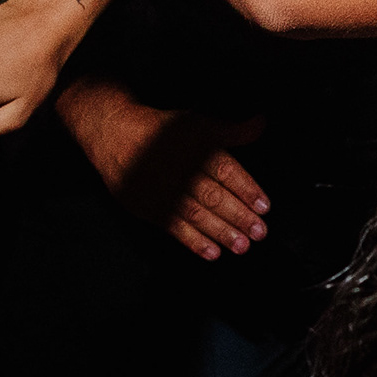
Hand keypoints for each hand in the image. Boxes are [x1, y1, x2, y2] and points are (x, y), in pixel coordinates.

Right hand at [56, 80, 269, 259]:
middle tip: (259, 232)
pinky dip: (193, 242)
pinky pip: (172, 228)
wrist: (113, 134)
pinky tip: (212, 253)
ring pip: (194, 214)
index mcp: (192, 148)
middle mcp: (177, 170)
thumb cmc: (160, 130)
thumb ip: (231, 130)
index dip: (246, 189)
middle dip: (238, 216)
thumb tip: (260, 124)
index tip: (264, 206)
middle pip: (212, 195)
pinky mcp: (147, 208)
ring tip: (241, 245)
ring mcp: (161, 191)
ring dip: (220, 232)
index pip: (225, 170)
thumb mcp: (196, 123)